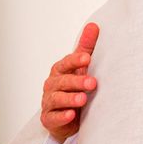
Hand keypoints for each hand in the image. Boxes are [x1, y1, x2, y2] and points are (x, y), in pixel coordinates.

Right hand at [41, 23, 98, 141]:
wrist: (68, 114)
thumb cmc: (75, 86)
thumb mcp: (82, 66)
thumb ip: (86, 47)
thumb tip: (93, 25)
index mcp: (60, 70)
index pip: (67, 63)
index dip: (76, 60)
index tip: (88, 58)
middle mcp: (52, 84)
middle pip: (63, 81)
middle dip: (77, 82)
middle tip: (92, 83)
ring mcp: (49, 102)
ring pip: (57, 99)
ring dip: (70, 99)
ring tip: (82, 100)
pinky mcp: (49, 118)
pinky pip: (53, 117)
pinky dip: (61, 116)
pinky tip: (70, 115)